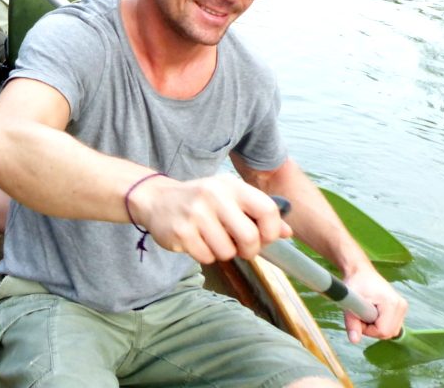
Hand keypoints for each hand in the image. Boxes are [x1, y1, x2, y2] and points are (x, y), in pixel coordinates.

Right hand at [129, 174, 289, 262]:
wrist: (156, 199)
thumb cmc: (201, 201)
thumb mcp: (229, 198)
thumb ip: (258, 213)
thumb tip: (286, 232)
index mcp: (231, 185)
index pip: (267, 209)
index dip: (270, 230)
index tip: (263, 237)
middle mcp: (213, 196)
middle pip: (250, 237)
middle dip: (248, 250)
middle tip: (239, 247)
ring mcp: (195, 214)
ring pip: (227, 252)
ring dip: (223, 252)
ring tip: (211, 239)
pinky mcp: (181, 232)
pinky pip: (207, 257)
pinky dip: (205, 255)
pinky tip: (196, 241)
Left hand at [341, 266, 407, 342]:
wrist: (360, 272)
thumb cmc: (355, 284)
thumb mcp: (350, 302)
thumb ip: (352, 323)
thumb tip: (354, 341)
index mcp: (392, 303)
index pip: (382, 331)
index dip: (367, 330)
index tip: (358, 317)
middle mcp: (401, 306)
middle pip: (389, 333)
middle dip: (372, 330)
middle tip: (361, 315)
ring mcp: (403, 307)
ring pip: (391, 332)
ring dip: (377, 327)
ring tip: (366, 312)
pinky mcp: (401, 309)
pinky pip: (392, 326)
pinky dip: (381, 324)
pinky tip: (373, 313)